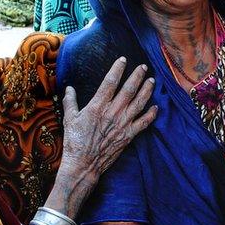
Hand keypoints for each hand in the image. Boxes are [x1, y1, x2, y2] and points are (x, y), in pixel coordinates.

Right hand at [55, 58, 157, 210]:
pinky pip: (143, 123)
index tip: (123, 60)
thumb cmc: (74, 142)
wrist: (83, 164)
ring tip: (152, 81)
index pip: (110, 82)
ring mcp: (122, 124)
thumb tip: (69, 88)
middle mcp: (112, 112)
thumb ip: (70, 101)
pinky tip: (156, 107)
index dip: (118, 69)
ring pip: (139, 103)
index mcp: (97, 106)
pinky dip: (151, 115)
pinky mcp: (128, 135)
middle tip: (144, 67)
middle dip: (137, 76)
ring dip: (147, 91)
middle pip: (129, 90)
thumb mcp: (69, 119)